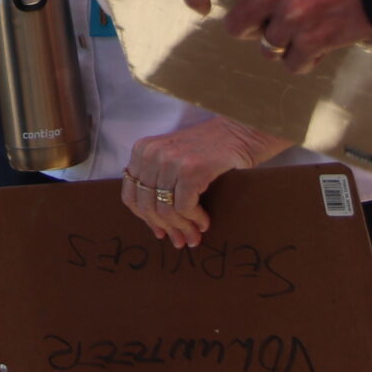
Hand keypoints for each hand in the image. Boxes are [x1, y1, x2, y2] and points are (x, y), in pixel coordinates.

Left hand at [120, 117, 289, 247]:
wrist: (241, 130)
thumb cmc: (209, 149)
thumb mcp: (173, 158)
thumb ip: (159, 180)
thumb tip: (155, 224)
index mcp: (143, 150)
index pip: (131, 195)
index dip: (145, 218)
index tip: (159, 232)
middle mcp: (151, 153)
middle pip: (147, 206)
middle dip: (165, 228)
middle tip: (180, 240)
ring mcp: (170, 160)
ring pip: (166, 210)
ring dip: (182, 228)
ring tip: (194, 236)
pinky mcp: (191, 170)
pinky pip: (184, 208)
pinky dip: (195, 220)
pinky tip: (205, 222)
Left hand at [182, 0, 371, 71]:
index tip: (200, 4)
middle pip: (236, 25)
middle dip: (252, 22)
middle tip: (274, 12)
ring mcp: (291, 20)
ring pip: (265, 46)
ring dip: (280, 40)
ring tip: (303, 26)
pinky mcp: (313, 44)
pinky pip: (290, 63)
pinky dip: (302, 58)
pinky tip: (317, 43)